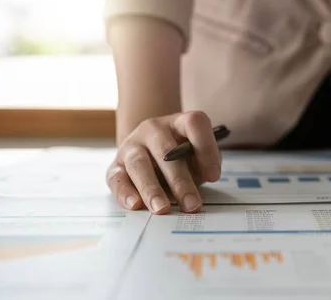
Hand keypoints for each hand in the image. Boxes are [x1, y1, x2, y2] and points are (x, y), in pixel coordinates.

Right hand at [106, 111, 220, 213]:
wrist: (149, 150)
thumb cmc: (180, 156)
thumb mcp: (197, 155)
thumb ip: (204, 163)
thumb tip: (208, 175)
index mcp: (179, 122)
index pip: (194, 123)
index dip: (206, 148)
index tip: (214, 176)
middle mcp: (153, 129)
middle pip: (166, 151)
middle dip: (180, 181)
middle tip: (191, 205)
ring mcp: (132, 145)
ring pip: (139, 163)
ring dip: (151, 188)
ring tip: (162, 208)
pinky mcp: (116, 165)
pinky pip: (117, 177)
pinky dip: (125, 192)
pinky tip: (135, 204)